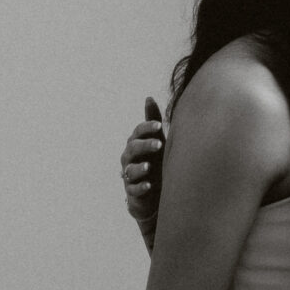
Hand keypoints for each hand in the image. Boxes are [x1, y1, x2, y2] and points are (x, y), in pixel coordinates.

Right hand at [122, 98, 165, 241]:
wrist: (154, 191)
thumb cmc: (155, 161)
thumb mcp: (156, 140)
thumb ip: (152, 121)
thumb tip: (148, 97)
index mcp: (136, 144)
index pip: (138, 133)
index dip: (147, 128)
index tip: (159, 125)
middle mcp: (129, 159)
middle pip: (132, 149)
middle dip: (144, 146)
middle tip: (159, 144)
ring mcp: (130, 176)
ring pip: (130, 170)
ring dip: (140, 168)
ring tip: (149, 167)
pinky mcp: (133, 192)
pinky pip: (134, 190)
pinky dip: (141, 188)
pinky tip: (149, 185)